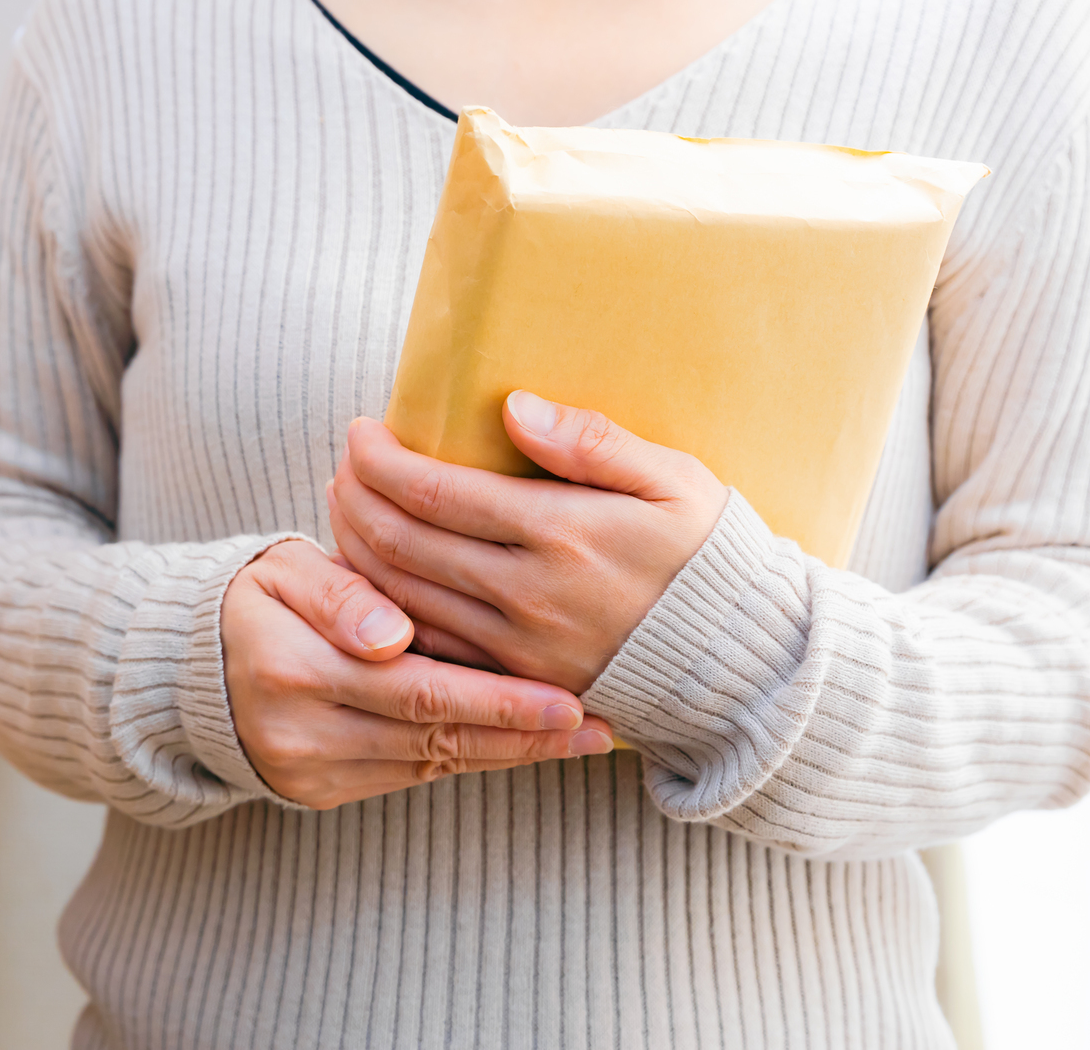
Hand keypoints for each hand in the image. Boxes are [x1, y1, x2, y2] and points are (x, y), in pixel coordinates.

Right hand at [222, 539, 612, 809]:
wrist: (191, 663)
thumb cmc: (257, 596)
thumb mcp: (281, 569)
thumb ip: (338, 591)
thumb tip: (391, 636)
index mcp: (292, 666)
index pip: (418, 689)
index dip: (497, 698)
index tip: (565, 697)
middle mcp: (300, 731)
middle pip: (435, 736)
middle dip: (522, 734)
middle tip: (596, 726)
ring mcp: (309, 770)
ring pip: (429, 763)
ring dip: (507, 753)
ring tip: (579, 739)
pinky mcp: (319, 790)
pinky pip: (409, 775)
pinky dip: (467, 758)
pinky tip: (518, 744)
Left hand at [328, 392, 726, 694]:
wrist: (744, 664)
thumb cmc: (708, 557)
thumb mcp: (675, 480)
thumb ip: (592, 442)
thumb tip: (514, 406)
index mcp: (561, 533)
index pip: (434, 491)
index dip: (381, 460)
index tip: (361, 431)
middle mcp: (527, 594)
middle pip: (401, 544)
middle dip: (356, 497)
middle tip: (344, 464)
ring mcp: (517, 647)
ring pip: (402, 598)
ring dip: (359, 549)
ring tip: (346, 507)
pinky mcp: (517, 683)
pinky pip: (428, 646)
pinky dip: (386, 608)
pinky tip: (373, 577)